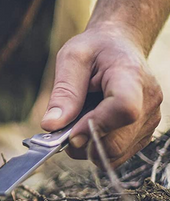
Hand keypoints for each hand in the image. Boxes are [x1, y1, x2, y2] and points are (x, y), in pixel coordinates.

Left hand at [41, 26, 162, 167]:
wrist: (119, 46)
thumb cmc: (95, 49)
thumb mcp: (72, 59)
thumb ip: (64, 92)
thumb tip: (51, 126)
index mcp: (131, 76)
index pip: (123, 108)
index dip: (95, 126)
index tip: (70, 133)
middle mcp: (148, 101)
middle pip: (118, 141)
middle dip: (84, 143)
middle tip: (64, 132)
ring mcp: (149, 119)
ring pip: (116, 153)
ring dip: (89, 147)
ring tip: (79, 123)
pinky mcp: (144, 132)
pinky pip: (118, 154)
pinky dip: (98, 147)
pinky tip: (91, 127)